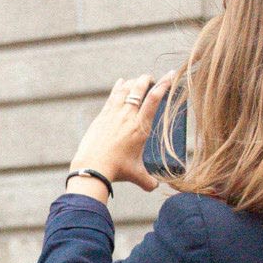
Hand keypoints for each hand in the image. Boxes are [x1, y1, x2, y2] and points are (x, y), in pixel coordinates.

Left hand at [68, 71, 177, 191]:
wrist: (93, 166)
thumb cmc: (117, 170)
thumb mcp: (137, 175)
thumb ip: (149, 181)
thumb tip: (155, 187)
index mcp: (141, 127)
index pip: (154, 99)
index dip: (164, 84)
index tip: (170, 75)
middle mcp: (128, 116)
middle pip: (139, 88)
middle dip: (147, 79)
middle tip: (152, 78)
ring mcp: (114, 114)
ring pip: (125, 89)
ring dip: (133, 82)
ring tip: (138, 81)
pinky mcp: (102, 116)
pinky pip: (112, 96)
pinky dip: (119, 87)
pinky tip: (122, 82)